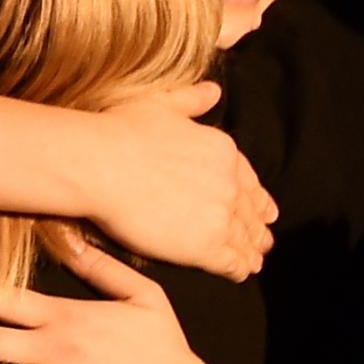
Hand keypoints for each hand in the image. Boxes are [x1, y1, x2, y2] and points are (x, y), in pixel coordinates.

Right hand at [87, 83, 275, 280]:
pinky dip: (239, 268)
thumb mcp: (161, 103)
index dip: (256, 197)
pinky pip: (231, 261)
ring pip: (245, 238)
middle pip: (250, 212)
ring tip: (254, 260)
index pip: (249, 180)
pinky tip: (240, 272)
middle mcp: (230, 184)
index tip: (262, 209)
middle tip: (262, 241)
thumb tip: (213, 90)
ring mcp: (220, 217)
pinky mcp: (204, 246)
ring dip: (252, 250)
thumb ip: (190, 99)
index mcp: (224, 152)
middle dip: (257, 227)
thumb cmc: (121, 132)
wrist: (101, 164)